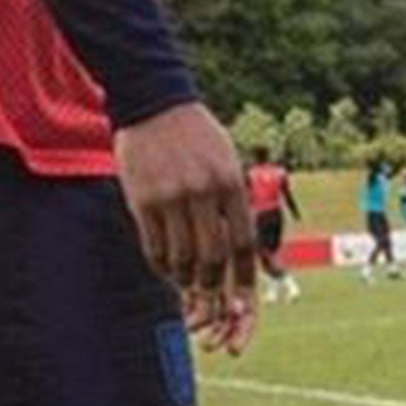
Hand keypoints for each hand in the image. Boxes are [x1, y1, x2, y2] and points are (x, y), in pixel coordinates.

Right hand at [114, 102, 256, 354]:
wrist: (152, 102)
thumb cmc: (196, 137)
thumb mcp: (228, 163)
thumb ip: (241, 206)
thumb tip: (264, 253)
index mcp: (230, 182)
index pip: (243, 243)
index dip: (244, 280)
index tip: (241, 303)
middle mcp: (203, 191)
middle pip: (212, 257)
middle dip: (213, 289)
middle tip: (210, 301)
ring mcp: (170, 196)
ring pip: (182, 258)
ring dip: (186, 281)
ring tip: (187, 286)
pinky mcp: (141, 200)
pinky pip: (153, 248)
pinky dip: (162, 267)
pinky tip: (167, 270)